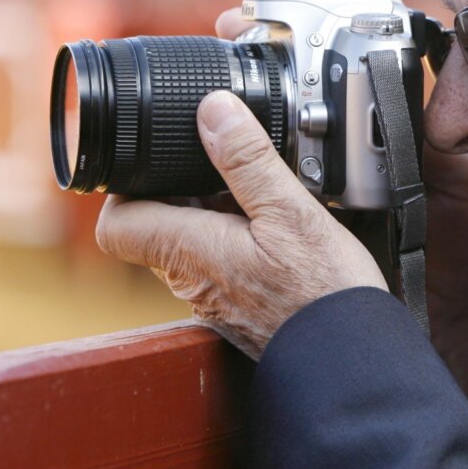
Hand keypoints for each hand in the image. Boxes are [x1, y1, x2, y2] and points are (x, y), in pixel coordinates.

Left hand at [96, 90, 386, 358]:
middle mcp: (191, 284)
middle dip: (179, 190)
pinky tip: (278, 230)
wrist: (352, 357)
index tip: (155, 160)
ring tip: (259, 193)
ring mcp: (215, 301)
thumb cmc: (324, 294)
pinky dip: (237, 238)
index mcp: (190, 254)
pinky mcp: (240, 309)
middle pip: (155, 228)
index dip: (124, 187)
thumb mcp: (291, 211)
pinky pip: (219, 264)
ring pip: (190, 245)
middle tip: (221, 164)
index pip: (115, 224)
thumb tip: (213, 111)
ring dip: (212, 213)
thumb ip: (248, 160)